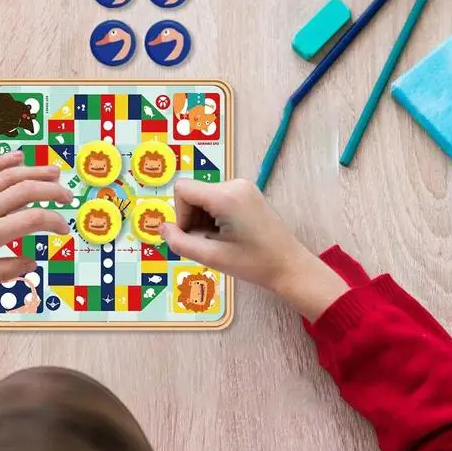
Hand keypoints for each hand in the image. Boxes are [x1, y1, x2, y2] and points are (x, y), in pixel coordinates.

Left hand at [0, 151, 71, 308]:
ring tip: (54, 171)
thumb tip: (33, 264)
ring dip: (34, 171)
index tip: (64, 229)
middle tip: (68, 195)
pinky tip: (18, 157)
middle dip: (53, 190)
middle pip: (26, 191)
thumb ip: (4, 271)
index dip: (55, 222)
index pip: (32, 221)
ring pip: (7, 176)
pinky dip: (2, 161)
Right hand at [160, 179, 348, 319]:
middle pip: (192, 194)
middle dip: (192, 219)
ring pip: (202, 197)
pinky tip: (227, 234)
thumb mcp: (212, 257)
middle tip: (208, 244)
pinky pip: (216, 199)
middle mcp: (234, 184)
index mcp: (226, 196)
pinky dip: (213, 217)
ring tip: (220, 241)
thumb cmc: (254, 264)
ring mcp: (242, 186)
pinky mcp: (246, 193)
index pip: (182, 190)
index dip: (180, 215)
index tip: (193, 236)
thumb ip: (180, 242)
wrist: (290, 266)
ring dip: (203, 220)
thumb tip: (161, 228)